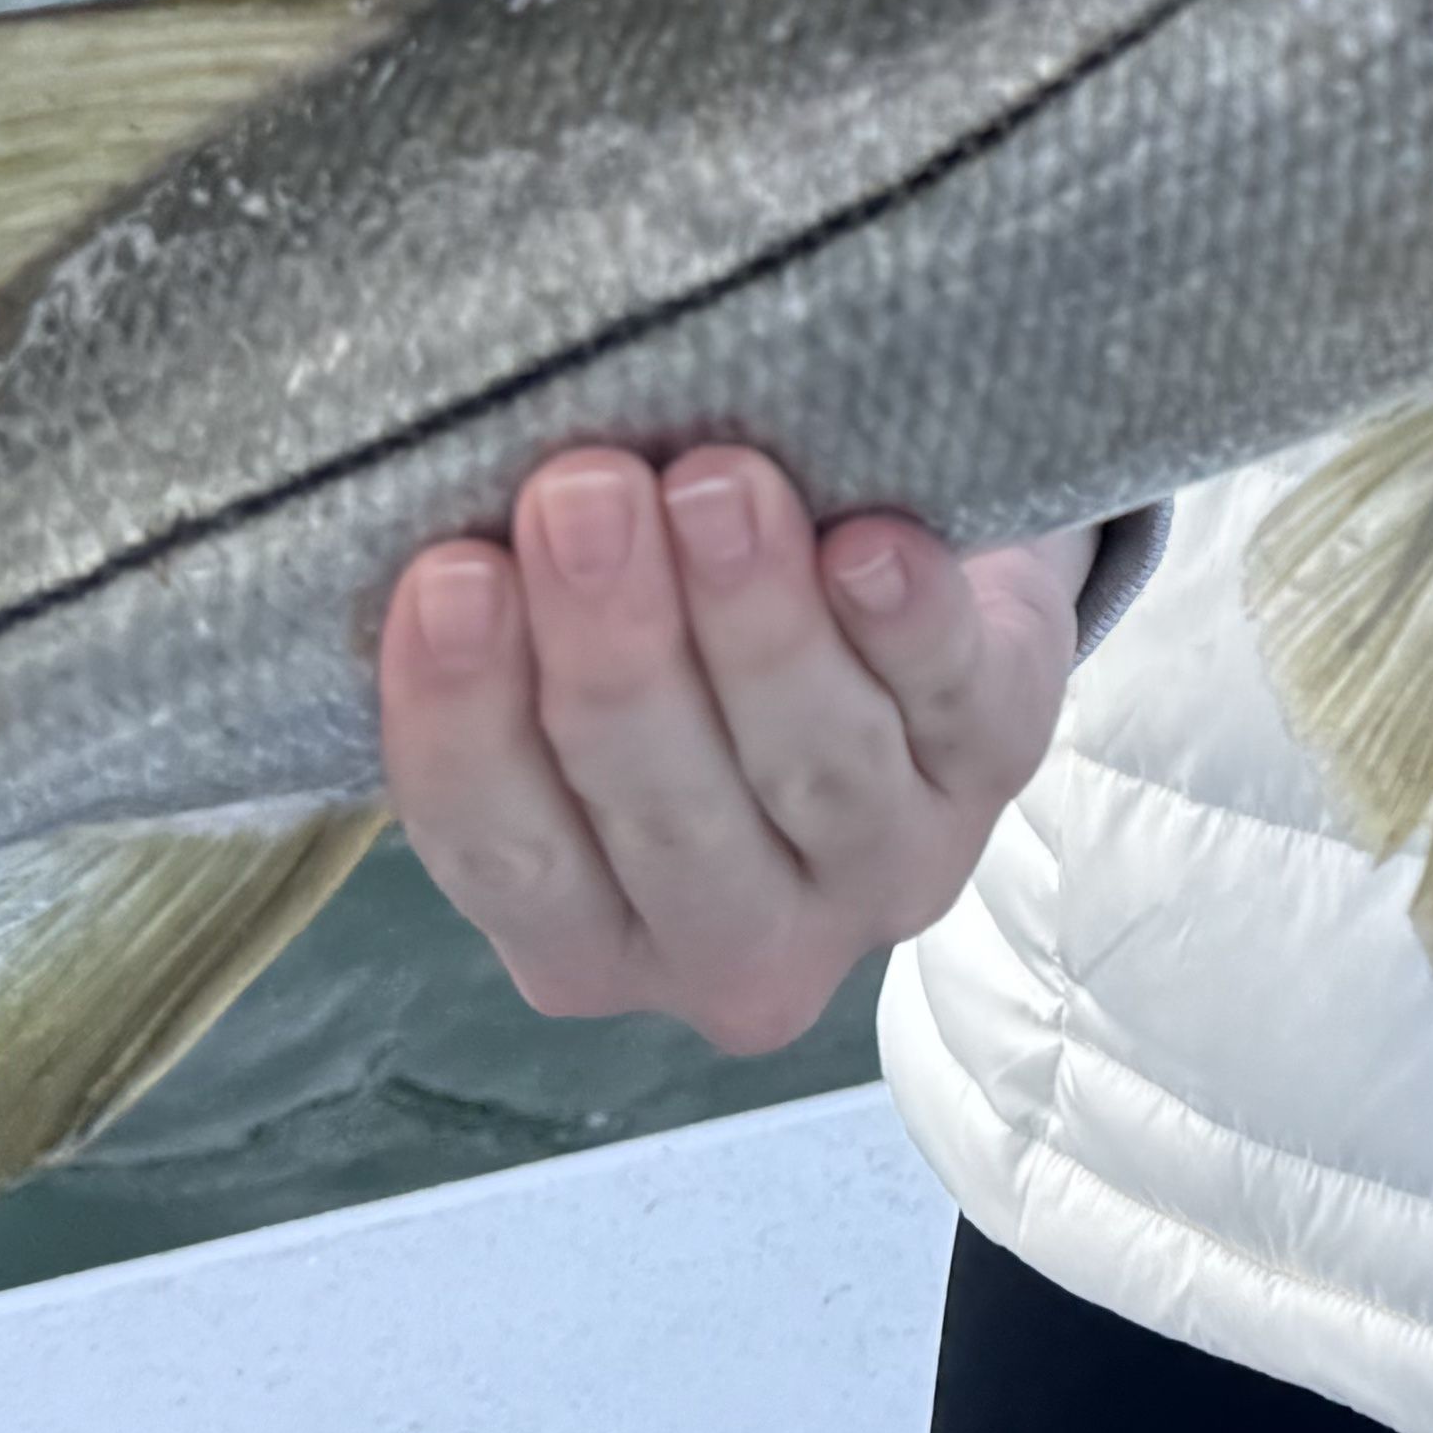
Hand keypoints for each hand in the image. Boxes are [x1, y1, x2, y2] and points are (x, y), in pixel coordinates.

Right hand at [379, 447, 1087, 1055]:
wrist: (881, 587)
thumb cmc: (672, 627)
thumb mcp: (561, 650)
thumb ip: (508, 618)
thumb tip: (434, 508)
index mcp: (580, 938)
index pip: (500, 851)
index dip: (464, 720)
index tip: (448, 575)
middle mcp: (731, 945)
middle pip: (663, 810)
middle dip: (615, 650)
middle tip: (579, 492)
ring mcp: (880, 872)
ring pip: (812, 762)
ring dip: (757, 623)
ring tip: (715, 487)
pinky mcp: (997, 772)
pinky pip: (957, 705)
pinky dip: (913, 625)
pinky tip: (875, 546)